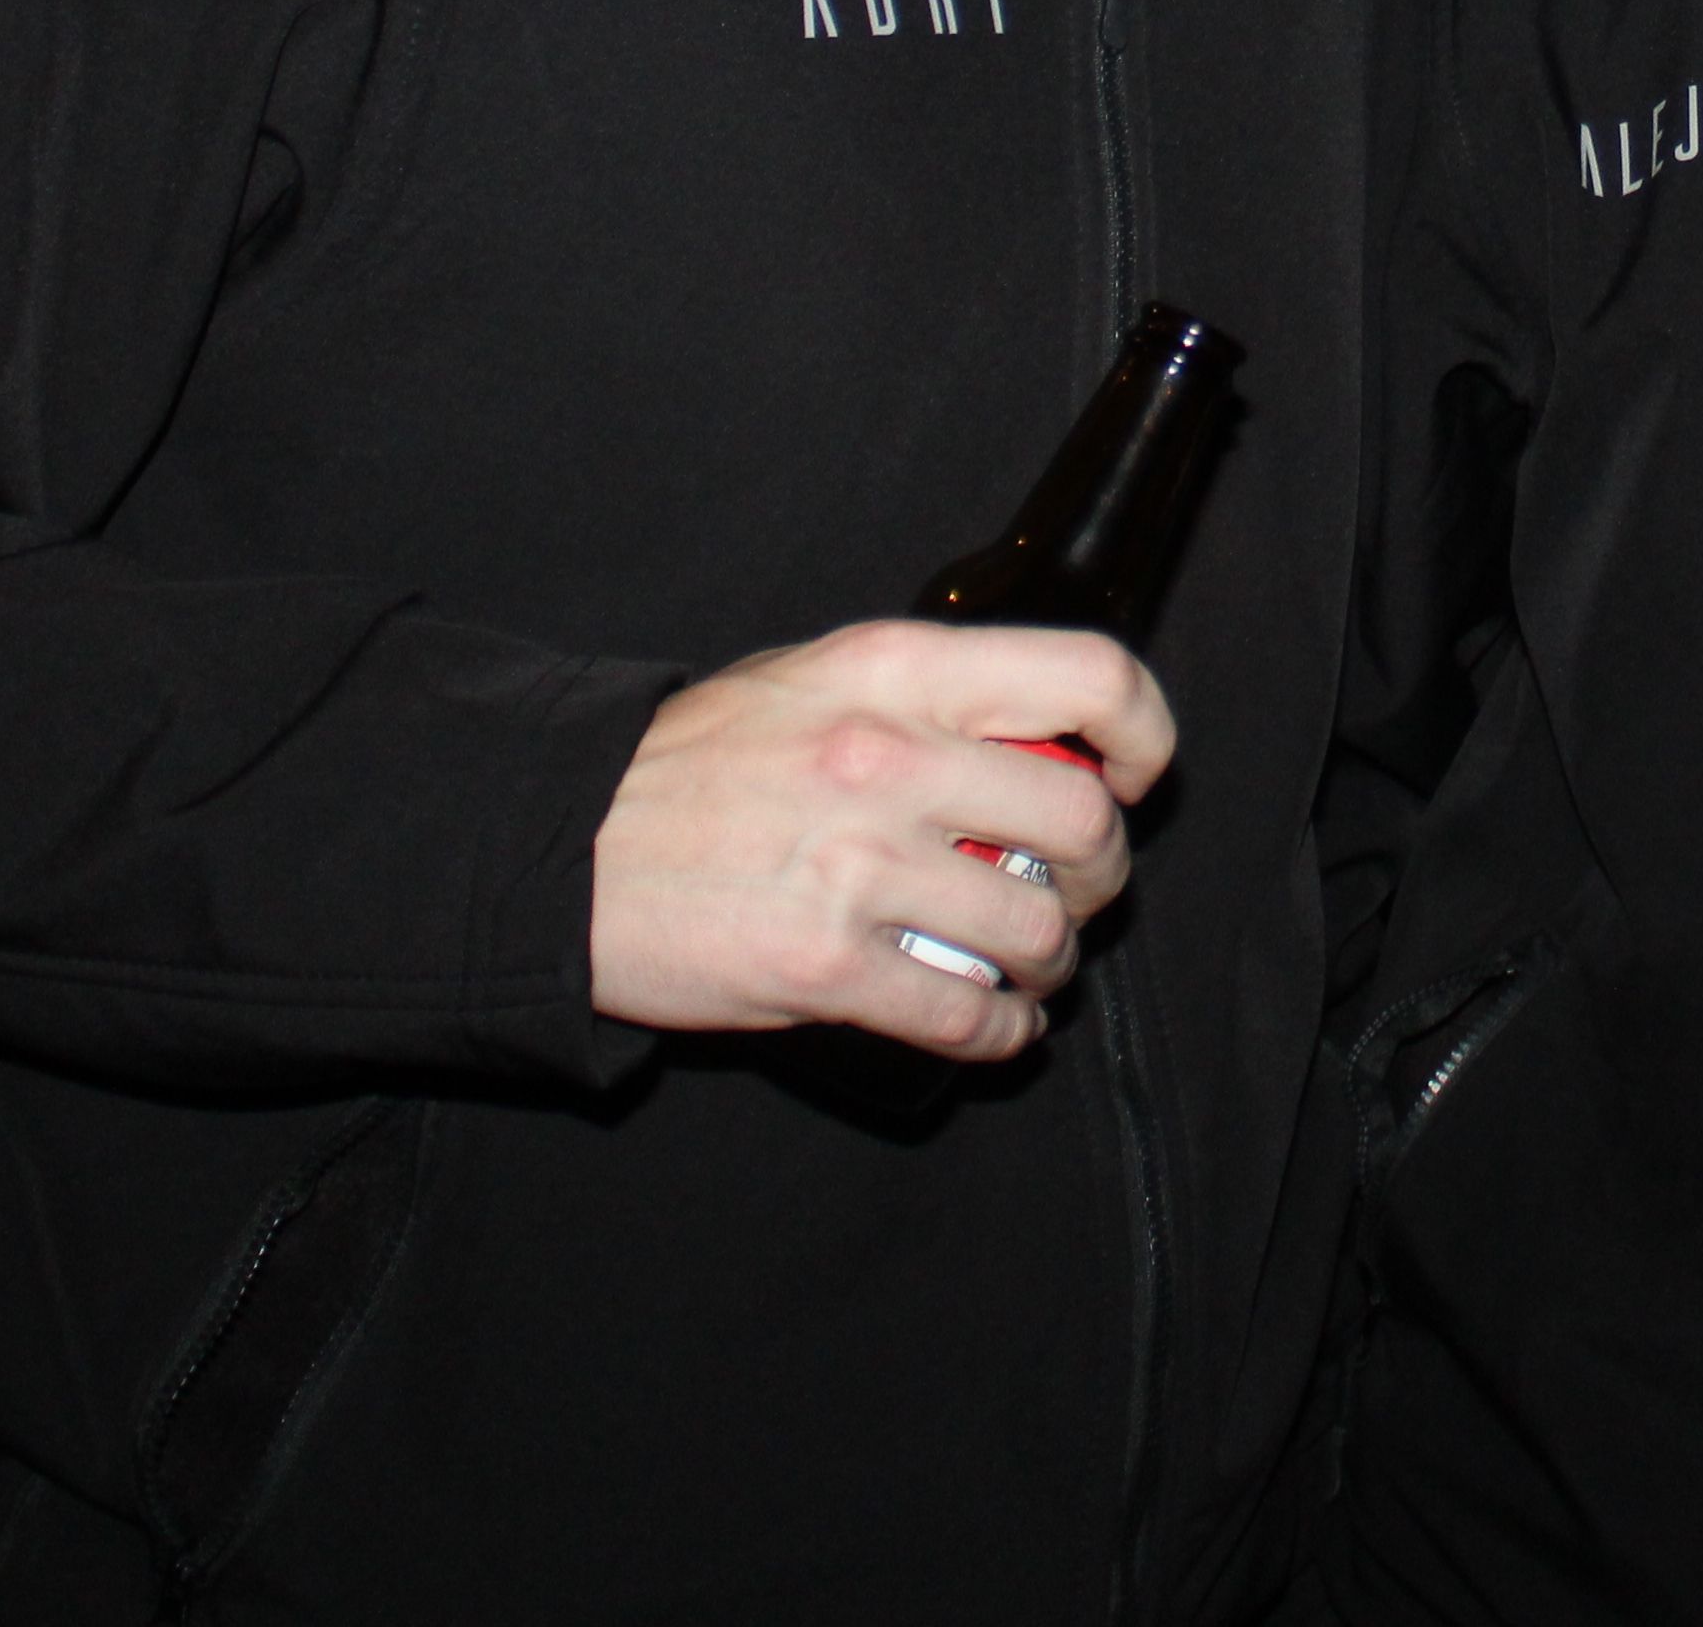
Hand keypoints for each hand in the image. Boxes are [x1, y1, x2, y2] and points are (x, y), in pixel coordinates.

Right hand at [585, 619, 1174, 1061]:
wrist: (559, 848)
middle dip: (1101, 877)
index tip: (1134, 778)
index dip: (1143, 735)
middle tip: (1074, 894)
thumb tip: (1033, 735)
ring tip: (1027, 967)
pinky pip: (968, 1014)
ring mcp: (859, 867)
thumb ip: (921, 696)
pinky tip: (991, 1025)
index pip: (1088, 677)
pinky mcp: (826, 968)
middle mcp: (889, 758)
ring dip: (1053, 964)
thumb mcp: (809, 679)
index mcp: (895, 670)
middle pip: (1085, 825)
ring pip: (1039, 932)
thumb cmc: (685, 765)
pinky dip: (1002, 1033)